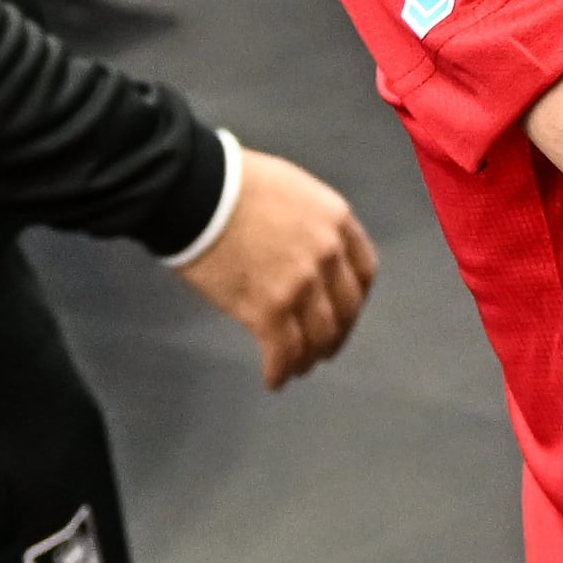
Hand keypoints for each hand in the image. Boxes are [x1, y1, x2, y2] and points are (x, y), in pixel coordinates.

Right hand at [173, 148, 375, 387]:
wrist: (198, 191)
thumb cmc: (235, 182)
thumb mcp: (294, 189)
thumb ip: (312, 223)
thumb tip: (309, 251)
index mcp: (337, 221)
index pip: (364, 272)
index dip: (354, 300)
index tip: (344, 313)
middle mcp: (327, 255)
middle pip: (344, 310)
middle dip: (335, 335)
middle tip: (322, 349)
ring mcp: (300, 285)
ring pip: (317, 337)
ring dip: (308, 358)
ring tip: (296, 366)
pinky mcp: (267, 309)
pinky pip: (282, 352)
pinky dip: (280, 371)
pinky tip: (273, 379)